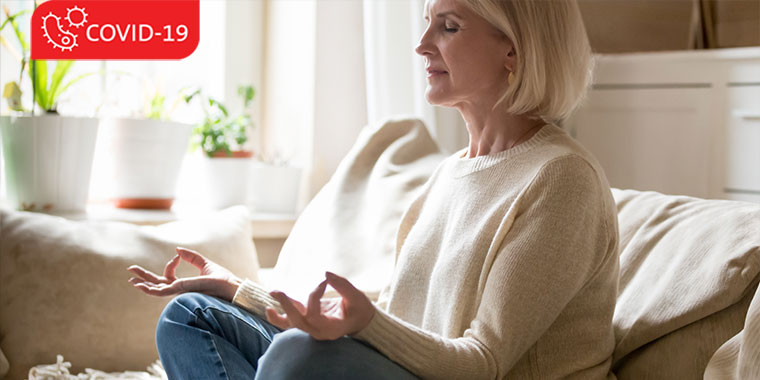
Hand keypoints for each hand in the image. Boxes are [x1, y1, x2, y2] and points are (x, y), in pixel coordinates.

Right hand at [127, 247, 241, 301]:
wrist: (233, 288)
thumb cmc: (223, 280)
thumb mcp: (205, 265)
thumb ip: (192, 257)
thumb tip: (177, 249)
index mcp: (185, 283)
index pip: (168, 275)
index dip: (169, 264)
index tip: (177, 256)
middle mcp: (182, 289)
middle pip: (158, 284)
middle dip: (144, 277)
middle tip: (129, 272)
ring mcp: (183, 292)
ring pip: (160, 290)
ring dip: (145, 286)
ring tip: (133, 282)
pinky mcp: (187, 292)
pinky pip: (168, 291)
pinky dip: (155, 289)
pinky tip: (144, 286)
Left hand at [266, 271, 374, 340]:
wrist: (361, 321)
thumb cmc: (360, 309)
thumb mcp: (356, 297)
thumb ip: (342, 285)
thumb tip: (326, 273)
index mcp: (332, 329)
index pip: (314, 315)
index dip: (314, 297)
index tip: (324, 281)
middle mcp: (319, 332)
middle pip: (298, 322)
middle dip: (286, 306)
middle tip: (277, 292)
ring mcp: (312, 329)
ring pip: (291, 324)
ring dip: (278, 312)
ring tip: (270, 297)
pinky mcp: (308, 322)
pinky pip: (290, 322)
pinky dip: (279, 316)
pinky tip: (269, 307)